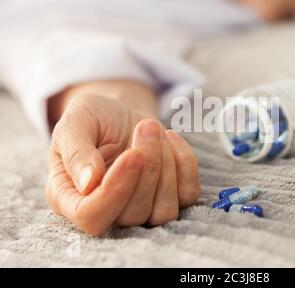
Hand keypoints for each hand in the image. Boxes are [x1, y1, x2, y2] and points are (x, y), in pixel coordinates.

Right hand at [46, 93, 199, 235]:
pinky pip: (188, 194)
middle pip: (132, 216)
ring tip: (153, 130)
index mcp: (71, 198)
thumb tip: (88, 183)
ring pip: (164, 212)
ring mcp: (142, 208)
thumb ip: (76, 152)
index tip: (131, 154)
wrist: (119, 112)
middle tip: (145, 128)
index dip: (115, 191)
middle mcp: (106, 210)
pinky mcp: (170, 196)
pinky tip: (171, 137)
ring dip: (166, 167)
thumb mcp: (74, 123)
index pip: (92, 217)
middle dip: (148, 169)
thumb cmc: (92, 118)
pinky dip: (185, 163)